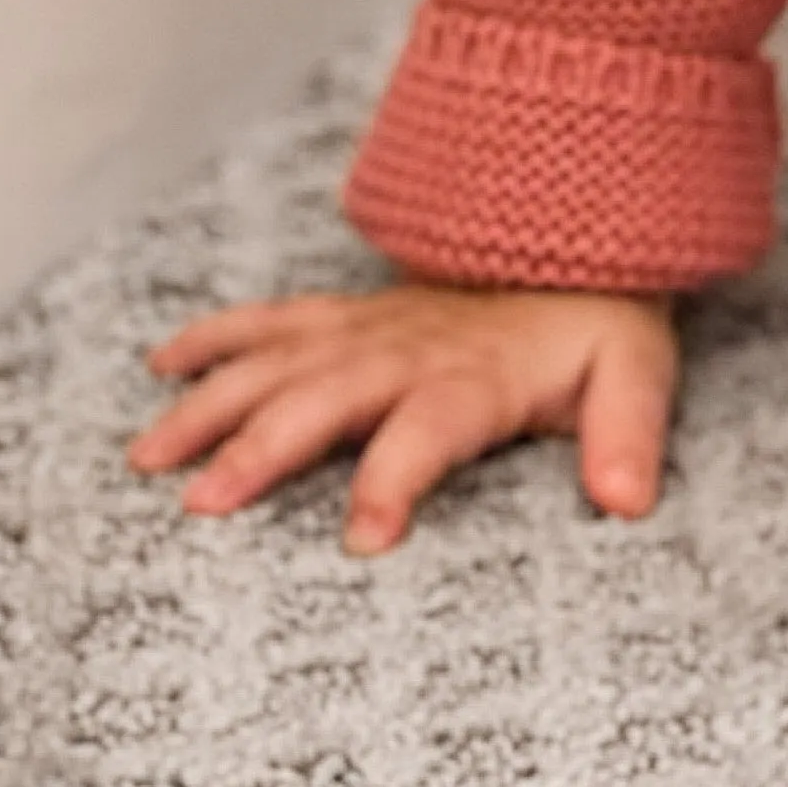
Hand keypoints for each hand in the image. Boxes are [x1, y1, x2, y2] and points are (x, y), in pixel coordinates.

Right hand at [128, 282, 678, 555]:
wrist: (584, 246)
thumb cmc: (603, 331)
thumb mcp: (638, 376)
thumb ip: (629, 434)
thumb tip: (629, 499)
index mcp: (478, 375)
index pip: (431, 428)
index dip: (397, 477)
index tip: (363, 540)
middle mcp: (410, 349)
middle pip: (327, 396)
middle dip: (263, 447)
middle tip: (201, 505)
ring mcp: (372, 327)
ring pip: (279, 360)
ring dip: (214, 403)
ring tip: (149, 455)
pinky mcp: (352, 314)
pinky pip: (276, 319)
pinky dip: (218, 336)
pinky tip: (162, 365)